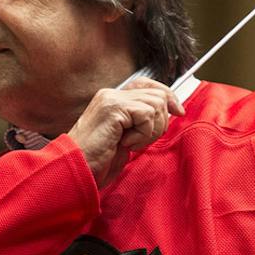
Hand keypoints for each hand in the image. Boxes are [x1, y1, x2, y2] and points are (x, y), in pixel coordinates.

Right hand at [68, 78, 183, 186]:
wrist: (76, 170)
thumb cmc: (97, 160)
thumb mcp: (124, 137)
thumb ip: (140, 121)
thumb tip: (170, 110)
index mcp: (112, 99)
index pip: (148, 85)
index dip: (167, 96)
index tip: (178, 111)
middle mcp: (111, 94)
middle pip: (157, 94)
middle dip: (160, 121)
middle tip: (141, 141)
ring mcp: (111, 100)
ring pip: (155, 104)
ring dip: (150, 130)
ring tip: (131, 143)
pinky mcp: (113, 109)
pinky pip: (146, 115)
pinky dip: (142, 135)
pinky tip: (125, 144)